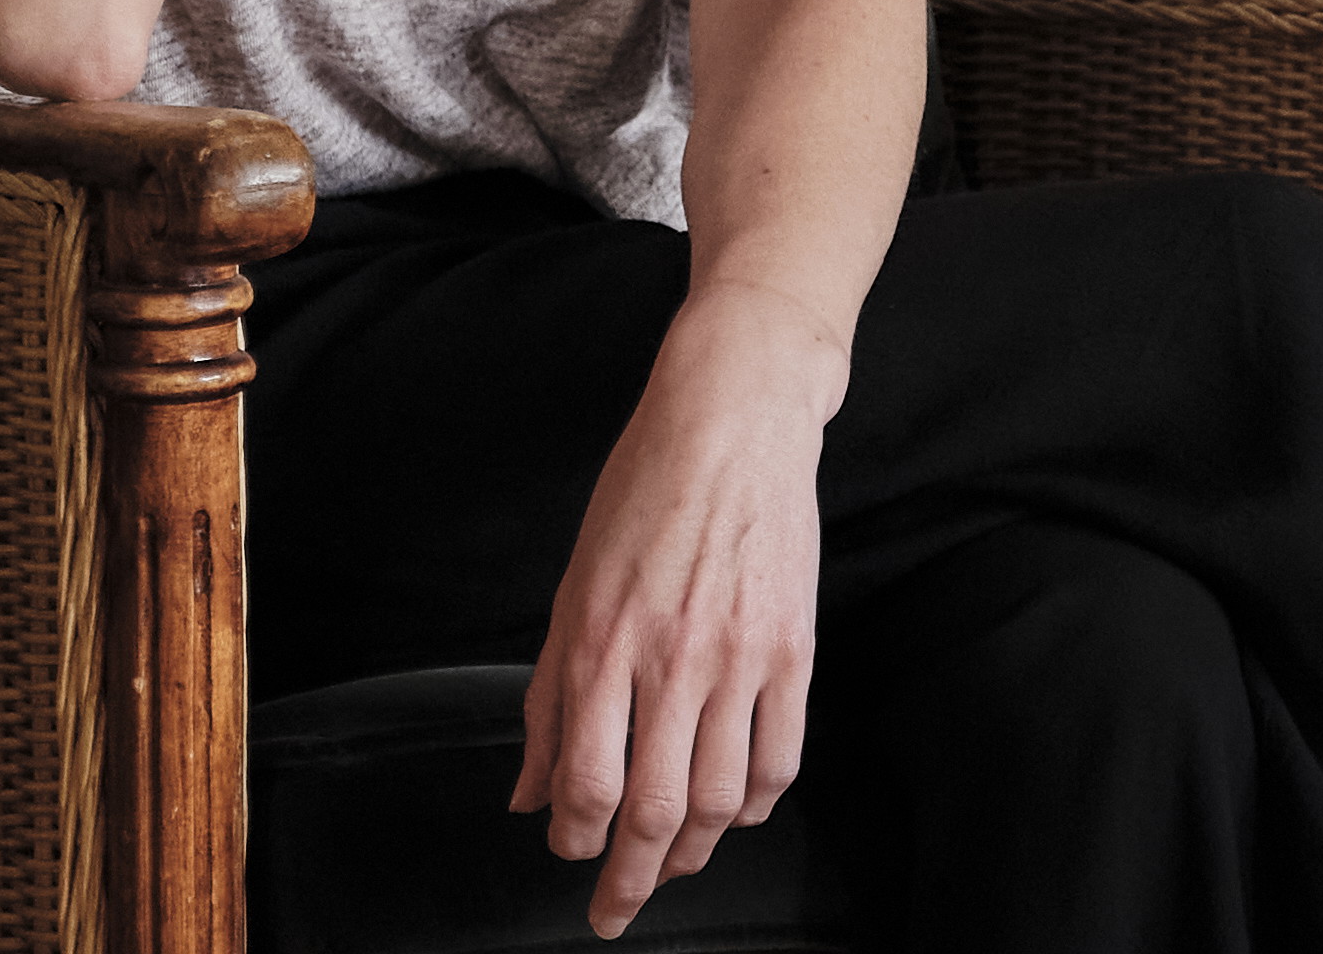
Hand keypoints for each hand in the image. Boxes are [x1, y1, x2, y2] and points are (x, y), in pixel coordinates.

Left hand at [511, 286, 842, 939]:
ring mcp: (739, 658)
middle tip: (614, 909)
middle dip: (627, 881)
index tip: (567, 854)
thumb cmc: (647, 488)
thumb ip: (549, 694)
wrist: (733, 418)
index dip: (572, 839)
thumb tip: (529, 792)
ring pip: (718, 803)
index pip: (584, 784)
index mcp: (604, 638)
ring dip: (689, 853)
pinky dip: (754, 808)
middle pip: (651, 811)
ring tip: (669, 864)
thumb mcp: (575, 583)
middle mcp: (671, 657)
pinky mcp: (793, 651)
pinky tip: (732, 812)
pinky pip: (779, 763)